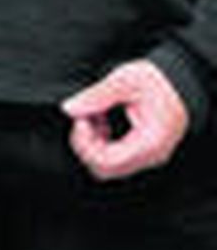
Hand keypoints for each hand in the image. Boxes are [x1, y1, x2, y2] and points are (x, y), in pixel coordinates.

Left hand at [62, 60, 188, 181]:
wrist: (179, 82)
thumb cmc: (159, 81)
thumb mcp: (124, 81)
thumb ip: (95, 96)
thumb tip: (70, 108)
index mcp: (149, 143)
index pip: (107, 162)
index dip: (85, 144)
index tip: (80, 120)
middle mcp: (150, 155)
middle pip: (105, 168)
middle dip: (86, 143)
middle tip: (84, 117)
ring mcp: (147, 155)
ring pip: (108, 164)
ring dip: (93, 142)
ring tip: (94, 115)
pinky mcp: (141, 149)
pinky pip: (115, 156)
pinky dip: (101, 140)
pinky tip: (102, 119)